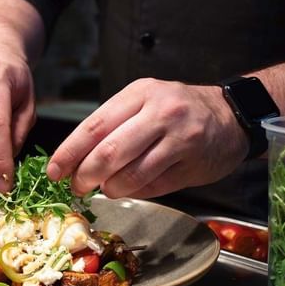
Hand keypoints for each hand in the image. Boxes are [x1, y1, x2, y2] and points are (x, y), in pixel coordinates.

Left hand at [47, 78, 248, 198]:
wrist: (230, 116)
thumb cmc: (175, 110)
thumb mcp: (143, 102)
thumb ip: (112, 126)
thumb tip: (74, 161)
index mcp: (139, 93)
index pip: (94, 127)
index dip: (69, 153)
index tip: (54, 171)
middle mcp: (160, 113)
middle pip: (109, 153)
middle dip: (85, 176)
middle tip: (76, 186)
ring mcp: (179, 139)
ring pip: (130, 175)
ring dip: (110, 188)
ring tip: (106, 187)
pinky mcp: (191, 164)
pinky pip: (152, 187)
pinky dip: (134, 192)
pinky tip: (131, 186)